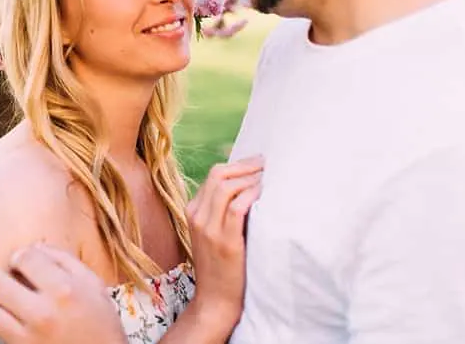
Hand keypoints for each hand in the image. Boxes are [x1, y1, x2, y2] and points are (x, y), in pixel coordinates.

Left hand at [0, 243, 124, 343]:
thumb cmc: (101, 326)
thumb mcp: (94, 286)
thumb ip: (65, 261)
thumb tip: (35, 247)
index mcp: (63, 290)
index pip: (22, 257)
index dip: (20, 258)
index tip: (24, 266)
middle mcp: (43, 314)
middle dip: (0, 278)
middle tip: (7, 284)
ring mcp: (29, 339)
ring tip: (0, 305)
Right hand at [184, 155, 263, 330]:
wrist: (215, 300)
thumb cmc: (222, 266)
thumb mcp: (214, 233)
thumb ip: (223, 211)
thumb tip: (250, 187)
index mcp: (193, 211)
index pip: (214, 175)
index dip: (238, 165)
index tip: (258, 163)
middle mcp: (197, 216)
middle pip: (219, 175)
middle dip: (245, 165)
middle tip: (267, 164)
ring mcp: (208, 229)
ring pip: (226, 187)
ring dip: (251, 178)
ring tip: (271, 178)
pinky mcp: (225, 242)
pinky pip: (237, 207)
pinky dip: (252, 195)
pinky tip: (265, 194)